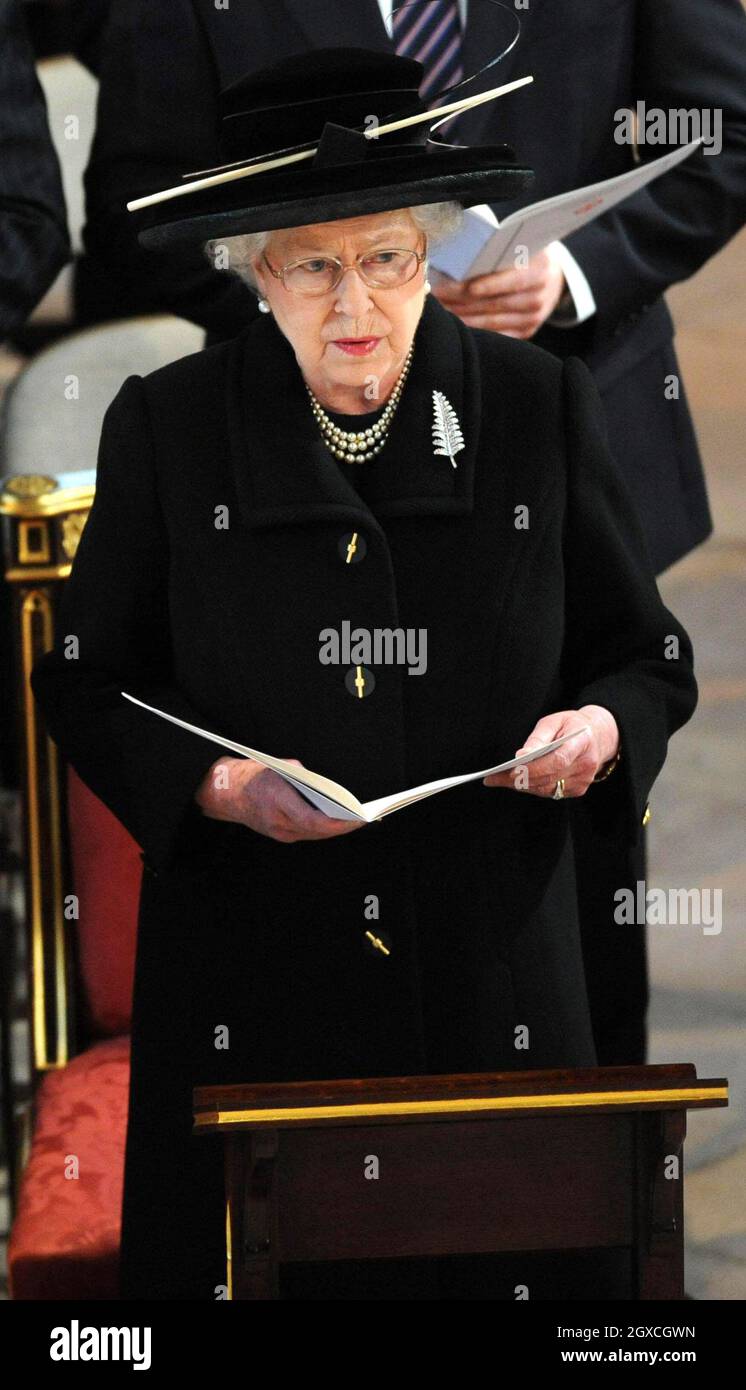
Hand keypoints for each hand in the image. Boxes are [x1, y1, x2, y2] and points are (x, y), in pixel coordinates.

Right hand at [195, 757, 364, 841]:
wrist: (229, 793)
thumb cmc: (255, 775)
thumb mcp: (281, 766)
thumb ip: (305, 778)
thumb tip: (330, 790)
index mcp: (277, 802)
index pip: (312, 820)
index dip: (337, 823)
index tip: (357, 818)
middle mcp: (278, 823)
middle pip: (318, 830)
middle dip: (344, 826)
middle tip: (368, 818)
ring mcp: (279, 833)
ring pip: (315, 834)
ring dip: (337, 829)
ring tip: (360, 820)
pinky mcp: (281, 835)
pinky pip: (308, 833)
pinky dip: (325, 828)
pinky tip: (341, 821)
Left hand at [433, 247, 566, 338]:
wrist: (554, 277)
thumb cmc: (528, 255)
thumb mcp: (521, 246)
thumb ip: (498, 251)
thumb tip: (460, 258)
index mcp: (539, 270)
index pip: (509, 280)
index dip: (484, 285)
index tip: (458, 287)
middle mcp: (538, 296)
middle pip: (494, 303)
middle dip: (461, 300)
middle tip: (436, 295)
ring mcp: (533, 317)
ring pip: (491, 321)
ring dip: (463, 317)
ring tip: (441, 309)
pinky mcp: (526, 331)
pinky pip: (496, 334)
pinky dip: (475, 329)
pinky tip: (456, 323)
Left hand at [483, 706, 619, 797]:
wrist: (598, 736)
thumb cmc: (572, 725)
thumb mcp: (555, 721)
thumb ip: (539, 737)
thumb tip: (521, 755)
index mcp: (582, 743)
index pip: (558, 760)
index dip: (534, 767)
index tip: (511, 769)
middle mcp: (586, 765)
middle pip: (549, 777)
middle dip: (519, 779)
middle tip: (494, 778)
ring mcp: (583, 780)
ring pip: (547, 788)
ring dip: (522, 785)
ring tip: (499, 780)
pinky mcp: (578, 790)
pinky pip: (550, 792)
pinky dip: (532, 787)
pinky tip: (516, 782)